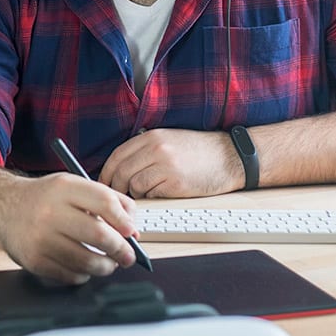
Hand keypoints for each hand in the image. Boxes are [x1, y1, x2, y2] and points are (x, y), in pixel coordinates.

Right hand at [0, 174, 137, 283]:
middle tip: (128, 256)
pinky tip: (82, 266)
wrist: (2, 206)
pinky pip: (71, 275)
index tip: (132, 233)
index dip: (124, 220)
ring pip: (88, 261)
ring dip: (106, 266)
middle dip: (122, 250)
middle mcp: (50, 212)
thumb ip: (106, 199)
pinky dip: (84, 274)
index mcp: (64, 188)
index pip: (105, 203)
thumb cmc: (44, 199)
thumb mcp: (72, 185)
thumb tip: (133, 229)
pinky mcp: (33, 260)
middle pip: (100, 236)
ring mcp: (40, 238)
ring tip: (108, 263)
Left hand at [97, 128, 242, 197]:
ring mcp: (166, 166)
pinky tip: (161, 193)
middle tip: (119, 196)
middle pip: (121, 172)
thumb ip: (144, 149)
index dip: (106, 173)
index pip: (117, 156)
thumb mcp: (168, 139)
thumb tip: (119, 167)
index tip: (105, 183)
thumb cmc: (199, 150)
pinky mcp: (176, 184)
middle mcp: (156, 149)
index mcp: (151, 137)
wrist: (230, 157)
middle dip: (116, 187)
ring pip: (134, 185)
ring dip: (136, 193)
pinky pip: (152, 195)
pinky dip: (151, 197)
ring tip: (146, 193)